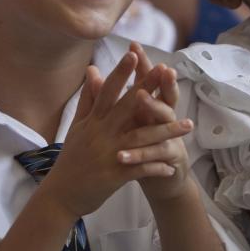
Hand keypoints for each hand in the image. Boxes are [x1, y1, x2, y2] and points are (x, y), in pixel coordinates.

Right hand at [44, 51, 192, 219]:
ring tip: (188, 124)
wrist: (61, 195)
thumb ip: (88, 98)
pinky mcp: (114, 175)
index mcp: (93, 120)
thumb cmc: (72, 158)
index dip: (121, 73)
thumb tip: (92, 69)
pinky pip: (140, 169)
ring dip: (166, 131)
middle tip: (166, 72)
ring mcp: (108, 154)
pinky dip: (157, 167)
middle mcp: (101, 133)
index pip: (108, 91)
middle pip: (127, 107)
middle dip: (149, 88)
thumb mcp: (78, 126)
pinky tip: (173, 164)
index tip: (134, 55)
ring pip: (141, 139)